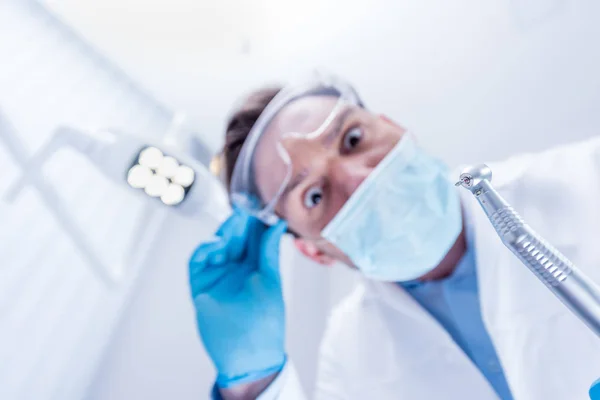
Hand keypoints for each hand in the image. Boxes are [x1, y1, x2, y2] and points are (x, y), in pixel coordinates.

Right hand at [189, 209, 287, 387]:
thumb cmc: (266, 320)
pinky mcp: (201, 284)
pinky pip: (198, 260)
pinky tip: (218, 243)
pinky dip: (205, 248)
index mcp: (255, 266)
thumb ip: (269, 252)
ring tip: (235, 221)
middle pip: (234, 237)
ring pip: (216, 245)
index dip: (255, 222)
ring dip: (224, 231)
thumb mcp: (271, 281)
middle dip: (239, 222)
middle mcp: (235, 268)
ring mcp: (217, 275)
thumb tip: (277, 224)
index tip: (260, 205)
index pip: (253, 237)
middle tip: (245, 206)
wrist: (247, 352)